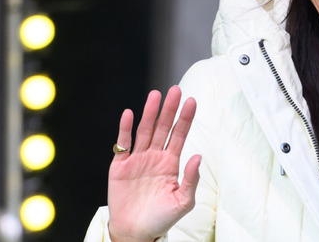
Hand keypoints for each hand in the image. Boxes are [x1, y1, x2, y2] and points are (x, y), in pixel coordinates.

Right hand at [107, 86, 200, 241]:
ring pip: (144, 131)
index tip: (192, 101)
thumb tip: (198, 156)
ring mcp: (137, 160)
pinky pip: (123, 144)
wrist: (136, 233)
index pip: (179, 135)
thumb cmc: (161, 219)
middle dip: (169, 109)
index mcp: (171, 163)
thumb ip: (191, 179)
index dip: (185, 118)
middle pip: (163, 127)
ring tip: (156, 95)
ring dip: (150, 113)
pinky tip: (129, 113)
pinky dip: (125, 129)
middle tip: (176, 90)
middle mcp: (155, 157)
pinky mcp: (120, 166)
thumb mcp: (183, 201)